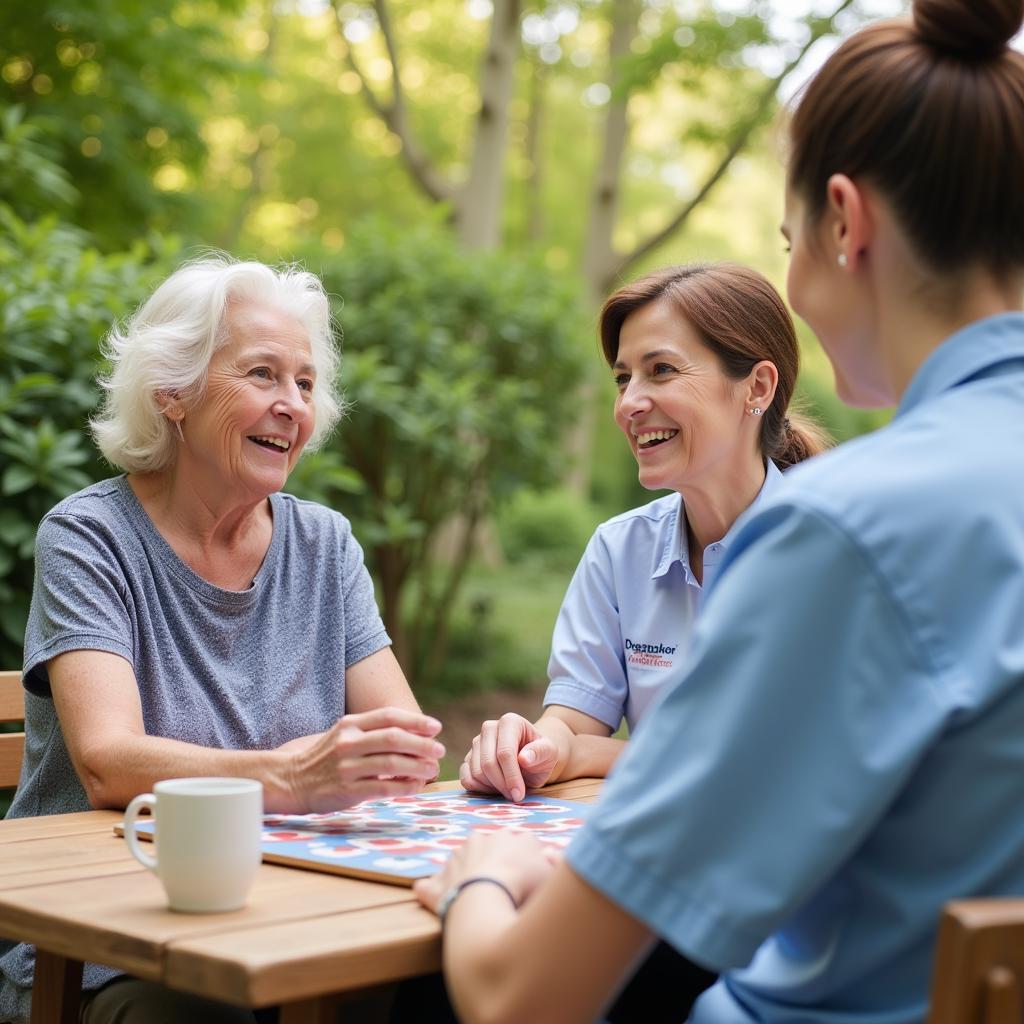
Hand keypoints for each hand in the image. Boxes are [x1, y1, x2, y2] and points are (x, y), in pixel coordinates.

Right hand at [284, 706, 443, 811]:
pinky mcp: (347, 790)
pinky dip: (404, 786)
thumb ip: (374, 731)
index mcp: (350, 724)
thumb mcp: (345, 734)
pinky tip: (416, 785)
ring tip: (432, 768)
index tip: (435, 727)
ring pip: (391, 762)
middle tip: (439, 750)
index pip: (388, 716)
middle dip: (422, 744)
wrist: (291, 780)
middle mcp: (348, 742)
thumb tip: (415, 732)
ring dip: (418, 766)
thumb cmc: (326, 757)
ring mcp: (346, 767)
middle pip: (393, 738)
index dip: (415, 720)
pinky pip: (383, 787)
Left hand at [413, 830, 560, 914]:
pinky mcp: (438, 885)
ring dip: (465, 875)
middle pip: (487, 850)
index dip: (526, 860)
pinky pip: (431, 886)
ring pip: (461, 863)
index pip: (519, 842)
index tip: (529, 877)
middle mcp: (480, 841)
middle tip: (505, 890)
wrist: (488, 897)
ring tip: (477, 898)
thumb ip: (553, 861)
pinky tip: (432, 897)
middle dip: (493, 864)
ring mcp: (456, 861)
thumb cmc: (525, 884)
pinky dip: (432, 890)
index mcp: (508, 836)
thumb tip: (550, 855)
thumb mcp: (551, 872)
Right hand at [459, 713, 565, 801]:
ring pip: (476, 772)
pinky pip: (466, 778)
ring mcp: (476, 743)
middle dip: (502, 784)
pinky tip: (495, 789)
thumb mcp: (549, 753)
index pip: (505, 752)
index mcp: (509, 722)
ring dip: (492, 788)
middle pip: (488, 763)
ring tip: (509, 790)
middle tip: (516, 797)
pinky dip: (479, 789)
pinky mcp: (468, 758)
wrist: (531, 759)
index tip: (520, 794)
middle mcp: (489, 728)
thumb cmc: (540, 755)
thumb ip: (540, 752)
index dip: (511, 776)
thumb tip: (524, 758)